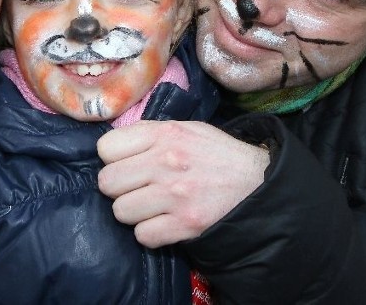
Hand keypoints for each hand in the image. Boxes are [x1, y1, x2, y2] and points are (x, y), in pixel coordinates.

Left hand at [97, 120, 269, 247]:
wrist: (259, 183)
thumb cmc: (218, 155)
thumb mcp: (187, 129)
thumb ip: (151, 134)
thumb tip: (114, 147)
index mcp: (165, 134)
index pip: (106, 148)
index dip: (114, 159)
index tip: (128, 165)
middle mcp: (166, 162)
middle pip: (108, 182)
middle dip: (119, 188)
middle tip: (138, 189)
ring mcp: (175, 195)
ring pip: (121, 211)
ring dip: (134, 212)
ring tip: (153, 206)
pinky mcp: (185, 224)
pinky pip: (143, 235)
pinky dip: (151, 233)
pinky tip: (165, 223)